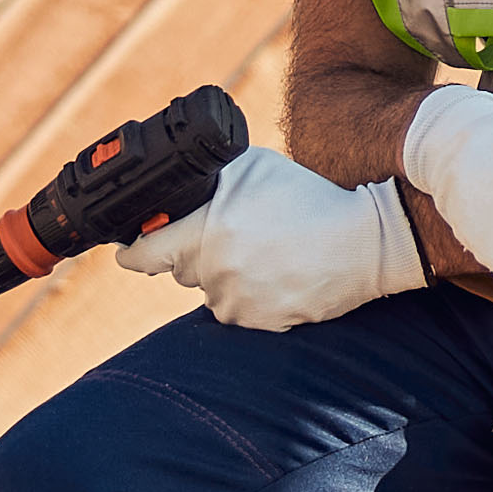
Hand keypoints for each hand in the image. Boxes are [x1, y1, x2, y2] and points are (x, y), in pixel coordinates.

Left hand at [117, 147, 424, 328]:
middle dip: (194, 253)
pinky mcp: (261, 324)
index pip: (143, 255)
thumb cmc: (308, 198)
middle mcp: (216, 273)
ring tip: (263, 252)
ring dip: (224, 276)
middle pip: (180, 270)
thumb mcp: (253, 167)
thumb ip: (205, 176)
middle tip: (231, 233)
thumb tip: (171, 186)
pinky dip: (249, 296)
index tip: (127, 251)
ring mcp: (239, 303)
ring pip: (210, 292)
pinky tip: (276, 274)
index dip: (133, 250)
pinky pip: (238, 312)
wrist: (364, 240)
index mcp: (206, 233)